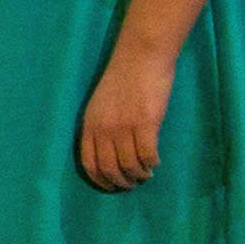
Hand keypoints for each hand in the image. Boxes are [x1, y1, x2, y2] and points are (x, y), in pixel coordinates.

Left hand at [76, 46, 174, 193]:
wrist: (140, 57)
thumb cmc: (122, 78)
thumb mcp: (100, 104)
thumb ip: (101, 126)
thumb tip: (109, 153)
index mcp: (89, 124)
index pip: (89, 163)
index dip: (101, 180)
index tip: (111, 186)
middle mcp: (103, 129)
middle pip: (109, 169)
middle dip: (122, 182)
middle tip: (133, 183)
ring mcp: (124, 127)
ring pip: (130, 166)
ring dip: (139, 175)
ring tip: (145, 174)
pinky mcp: (145, 123)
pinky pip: (147, 155)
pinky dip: (151, 163)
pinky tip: (155, 162)